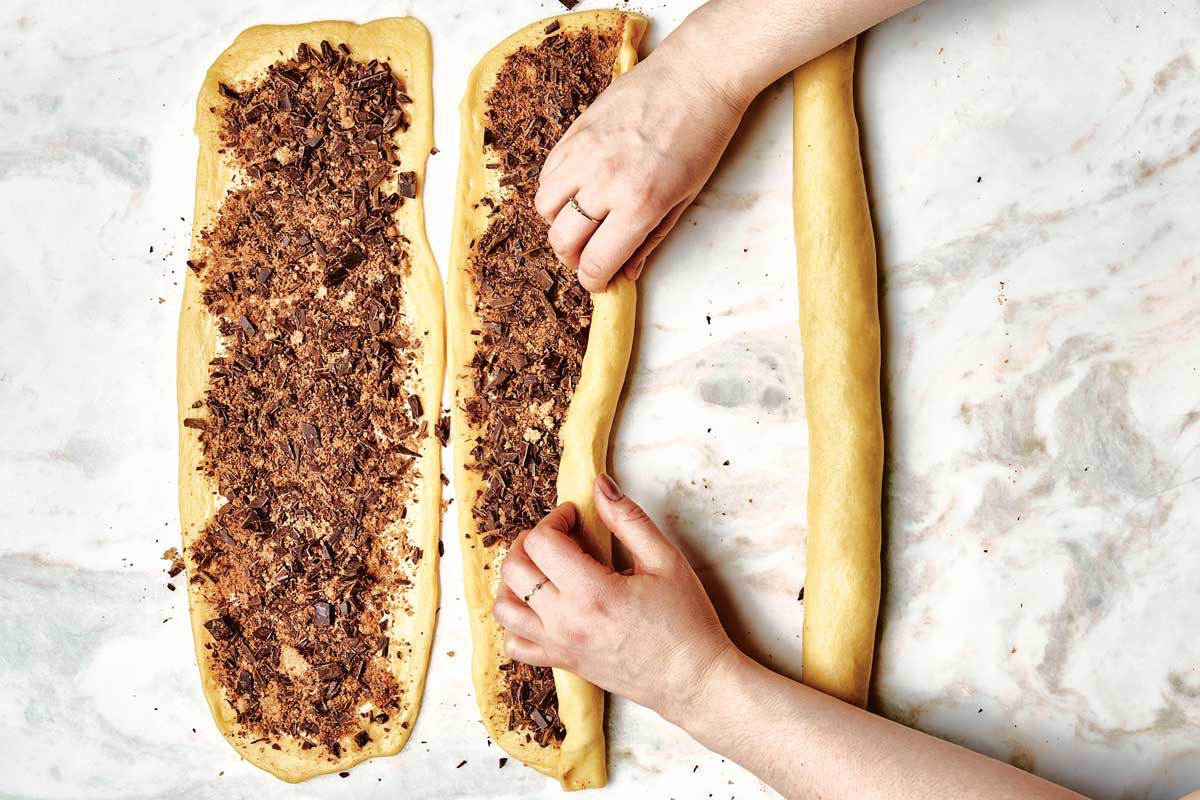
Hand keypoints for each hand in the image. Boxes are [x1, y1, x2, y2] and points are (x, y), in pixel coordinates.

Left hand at [492, 473, 736, 720]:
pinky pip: (514, 644)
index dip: (555, 518)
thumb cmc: (686, 622)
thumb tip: (599, 485)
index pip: (542, 542)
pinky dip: (516, 621)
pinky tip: (540, 605)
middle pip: (514, 569)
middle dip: (530, 541)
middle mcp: (565, 622)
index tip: (576, 517)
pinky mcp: (562, 663)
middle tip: (560, 535)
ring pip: (504, 607)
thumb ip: (628, 519)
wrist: (693, 681)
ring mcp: (559, 646)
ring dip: (516, 579)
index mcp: (591, 593)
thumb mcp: (665, 560)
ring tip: (545, 567)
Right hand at [534, 39, 749, 291]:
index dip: (593, 280)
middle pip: (562, 240)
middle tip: (588, 255)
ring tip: (580, 221)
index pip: (595, 262)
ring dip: (559, 224)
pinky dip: (555, 191)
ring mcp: (584, 154)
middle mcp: (604, 182)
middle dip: (572, 258)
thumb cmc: (703, 137)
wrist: (697, 76)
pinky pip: (546, 174)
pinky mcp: (574, 131)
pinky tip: (577, 190)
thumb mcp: (685, 198)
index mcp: (639, 205)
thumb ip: (650, 240)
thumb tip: (626, 274)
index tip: (598, 280)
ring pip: (545, 208)